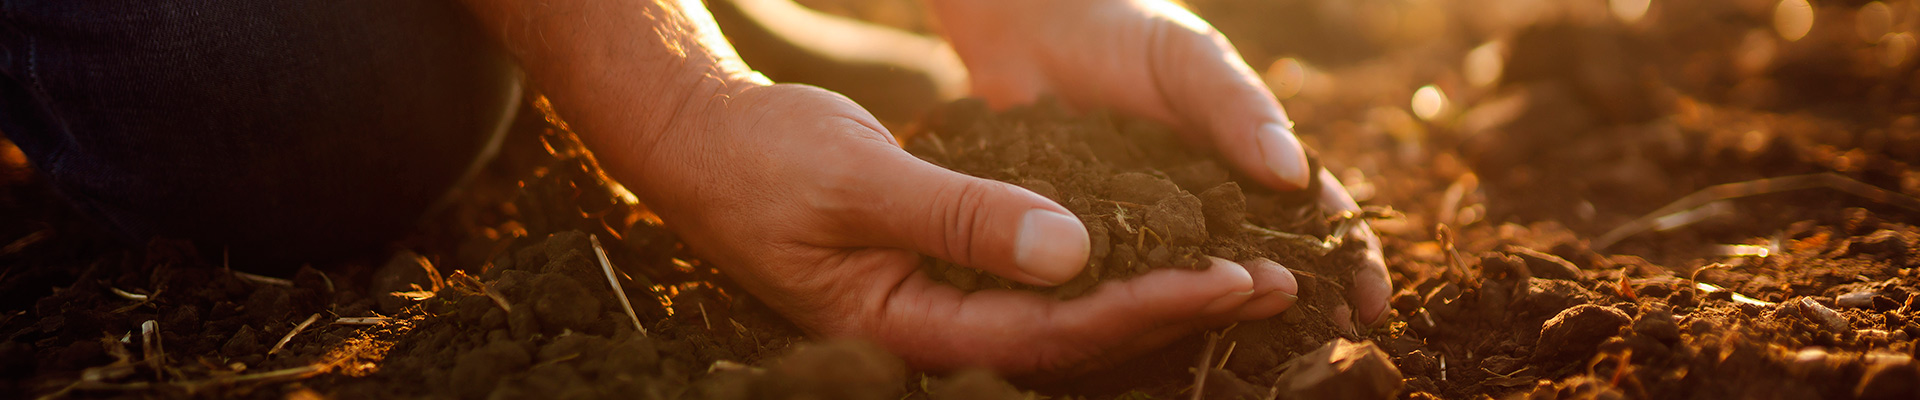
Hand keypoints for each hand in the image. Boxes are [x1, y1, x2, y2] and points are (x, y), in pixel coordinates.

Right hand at [621, 83, 1298, 373]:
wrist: (700, 145)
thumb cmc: (763, 161)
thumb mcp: (858, 180)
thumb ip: (961, 216)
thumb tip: (1072, 253)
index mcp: (906, 326)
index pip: (1050, 335)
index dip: (1145, 309)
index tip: (1229, 277)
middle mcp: (933, 331)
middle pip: (1074, 341)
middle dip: (1173, 312)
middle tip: (1274, 282)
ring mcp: (941, 306)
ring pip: (1065, 318)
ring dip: (1152, 293)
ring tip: (1244, 272)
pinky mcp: (945, 273)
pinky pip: (1041, 284)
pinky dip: (1105, 266)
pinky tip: (1158, 246)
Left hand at [931, 0, 1391, 325]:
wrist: (1031, 28)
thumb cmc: (1125, 34)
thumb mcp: (1190, 59)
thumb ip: (1237, 108)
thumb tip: (1293, 175)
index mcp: (1246, 164)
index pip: (1313, 219)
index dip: (1349, 263)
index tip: (1371, 302)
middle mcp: (1205, 208)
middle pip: (1264, 264)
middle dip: (1299, 300)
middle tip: (1327, 338)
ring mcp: (1149, 231)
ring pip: (1195, 285)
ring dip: (1223, 311)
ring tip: (1254, 336)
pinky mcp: (1087, 242)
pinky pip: (1119, 281)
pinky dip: (1140, 306)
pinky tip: (1155, 327)